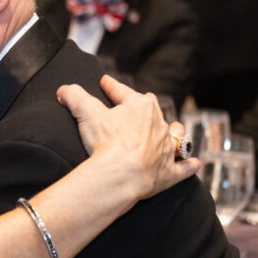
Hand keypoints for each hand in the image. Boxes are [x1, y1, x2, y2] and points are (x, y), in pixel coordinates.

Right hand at [57, 75, 199, 200]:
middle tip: (138, 103)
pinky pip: (184, 167)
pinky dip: (188, 165)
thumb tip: (63, 89)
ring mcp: (167, 149)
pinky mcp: (170, 172)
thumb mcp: (86, 113)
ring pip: (175, 134)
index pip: (123, 92)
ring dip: (173, 132)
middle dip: (146, 106)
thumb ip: (74, 96)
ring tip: (171, 129)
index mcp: (141, 107)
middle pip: (153, 110)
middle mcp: (159, 124)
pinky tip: (194, 163)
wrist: (122, 175)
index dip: (112, 86)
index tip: (105, 82)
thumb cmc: (106, 142)